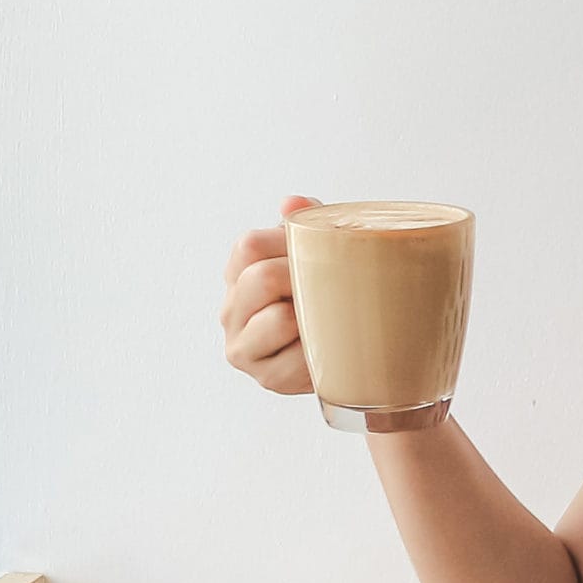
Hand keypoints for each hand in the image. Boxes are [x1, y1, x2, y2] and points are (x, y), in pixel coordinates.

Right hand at [220, 195, 320, 394]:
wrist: (352, 347)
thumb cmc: (327, 291)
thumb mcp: (316, 251)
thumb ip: (306, 222)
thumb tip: (292, 203)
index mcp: (237, 274)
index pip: (250, 246)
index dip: (289, 243)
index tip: (318, 251)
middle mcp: (230, 311)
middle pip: (262, 278)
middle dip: (304, 277)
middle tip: (333, 283)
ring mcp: (244, 348)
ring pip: (279, 318)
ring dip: (314, 313)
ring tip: (331, 314)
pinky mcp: (268, 379)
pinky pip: (299, 357)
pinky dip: (322, 349)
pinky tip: (332, 345)